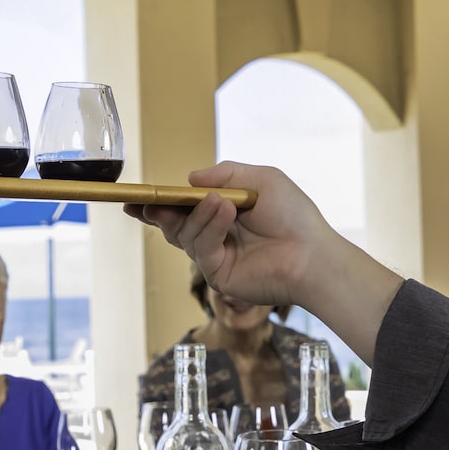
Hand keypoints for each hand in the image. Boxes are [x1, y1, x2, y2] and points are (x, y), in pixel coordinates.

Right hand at [126, 162, 401, 361]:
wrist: (311, 253)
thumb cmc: (294, 215)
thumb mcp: (261, 179)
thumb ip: (224, 175)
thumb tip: (190, 178)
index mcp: (224, 212)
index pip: (184, 207)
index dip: (161, 202)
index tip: (136, 197)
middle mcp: (216, 235)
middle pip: (174, 224)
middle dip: (159, 212)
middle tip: (149, 203)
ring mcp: (216, 256)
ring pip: (185, 234)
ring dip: (197, 215)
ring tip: (217, 203)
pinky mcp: (218, 274)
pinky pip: (200, 248)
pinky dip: (209, 227)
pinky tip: (224, 213)